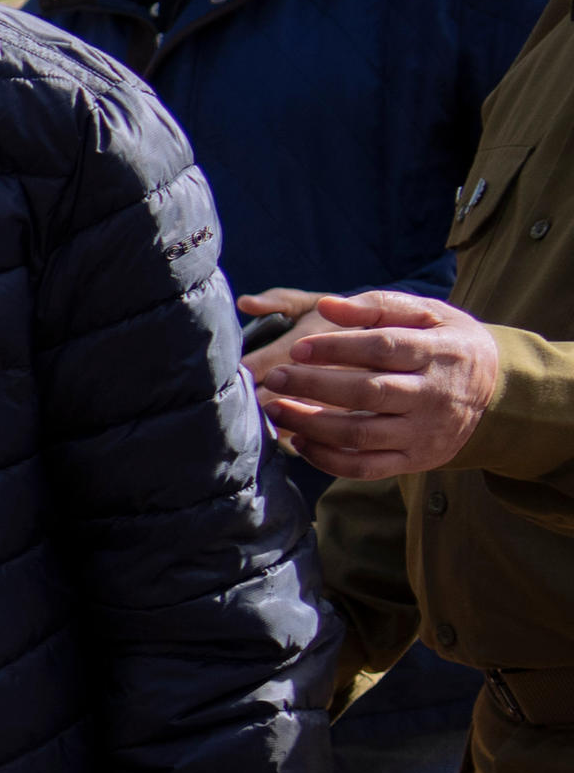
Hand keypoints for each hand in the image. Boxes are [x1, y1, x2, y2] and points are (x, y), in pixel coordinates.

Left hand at [248, 288, 501, 479]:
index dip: (337, 348)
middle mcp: (433, 395)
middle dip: (315, 385)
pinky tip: (300, 440)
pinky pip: (365, 467)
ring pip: (361, 434)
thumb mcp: (429, 316)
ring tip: (275, 408)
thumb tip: (327, 305)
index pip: (384, 348)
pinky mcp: (415, 461)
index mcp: (439, 352)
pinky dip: (327, 459)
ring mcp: (424, 432)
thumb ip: (380, 307)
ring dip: (311, 424)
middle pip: (368, 392)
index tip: (298, 349)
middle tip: (275, 378)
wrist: (498, 394)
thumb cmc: (447, 346)